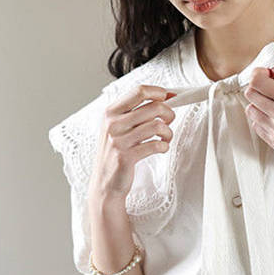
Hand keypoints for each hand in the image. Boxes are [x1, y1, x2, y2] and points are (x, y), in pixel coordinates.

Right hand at [88, 84, 176, 202]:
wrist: (104, 183)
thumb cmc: (115, 152)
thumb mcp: (118, 127)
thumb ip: (135, 111)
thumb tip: (164, 97)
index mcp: (111, 112)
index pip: (139, 91)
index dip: (158, 92)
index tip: (169, 97)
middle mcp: (113, 124)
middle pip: (154, 107)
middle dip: (169, 114)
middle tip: (169, 121)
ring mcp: (118, 140)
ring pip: (157, 126)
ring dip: (168, 132)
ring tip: (165, 138)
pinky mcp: (126, 157)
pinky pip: (156, 145)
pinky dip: (164, 146)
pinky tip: (161, 148)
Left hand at [242, 66, 273, 172]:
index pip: (259, 82)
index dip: (258, 74)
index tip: (263, 73)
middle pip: (251, 95)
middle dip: (257, 86)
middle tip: (268, 85)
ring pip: (251, 112)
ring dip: (258, 104)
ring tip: (273, 103)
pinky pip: (257, 128)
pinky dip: (262, 119)